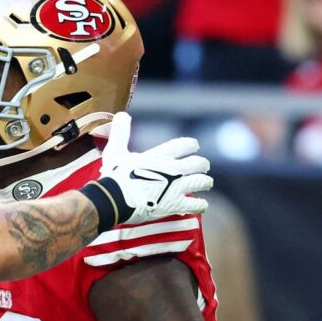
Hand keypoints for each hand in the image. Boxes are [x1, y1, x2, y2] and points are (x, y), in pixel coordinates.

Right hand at [97, 112, 211, 224]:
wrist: (115, 198)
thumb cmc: (115, 175)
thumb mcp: (115, 151)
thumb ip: (120, 133)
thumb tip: (121, 115)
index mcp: (160, 156)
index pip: (183, 145)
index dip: (191, 145)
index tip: (194, 146)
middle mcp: (173, 170)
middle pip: (197, 164)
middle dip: (202, 165)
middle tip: (203, 166)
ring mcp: (176, 187)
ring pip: (201, 182)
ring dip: (205, 182)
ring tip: (206, 184)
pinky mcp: (175, 204)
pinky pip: (195, 204)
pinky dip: (200, 204)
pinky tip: (201, 205)